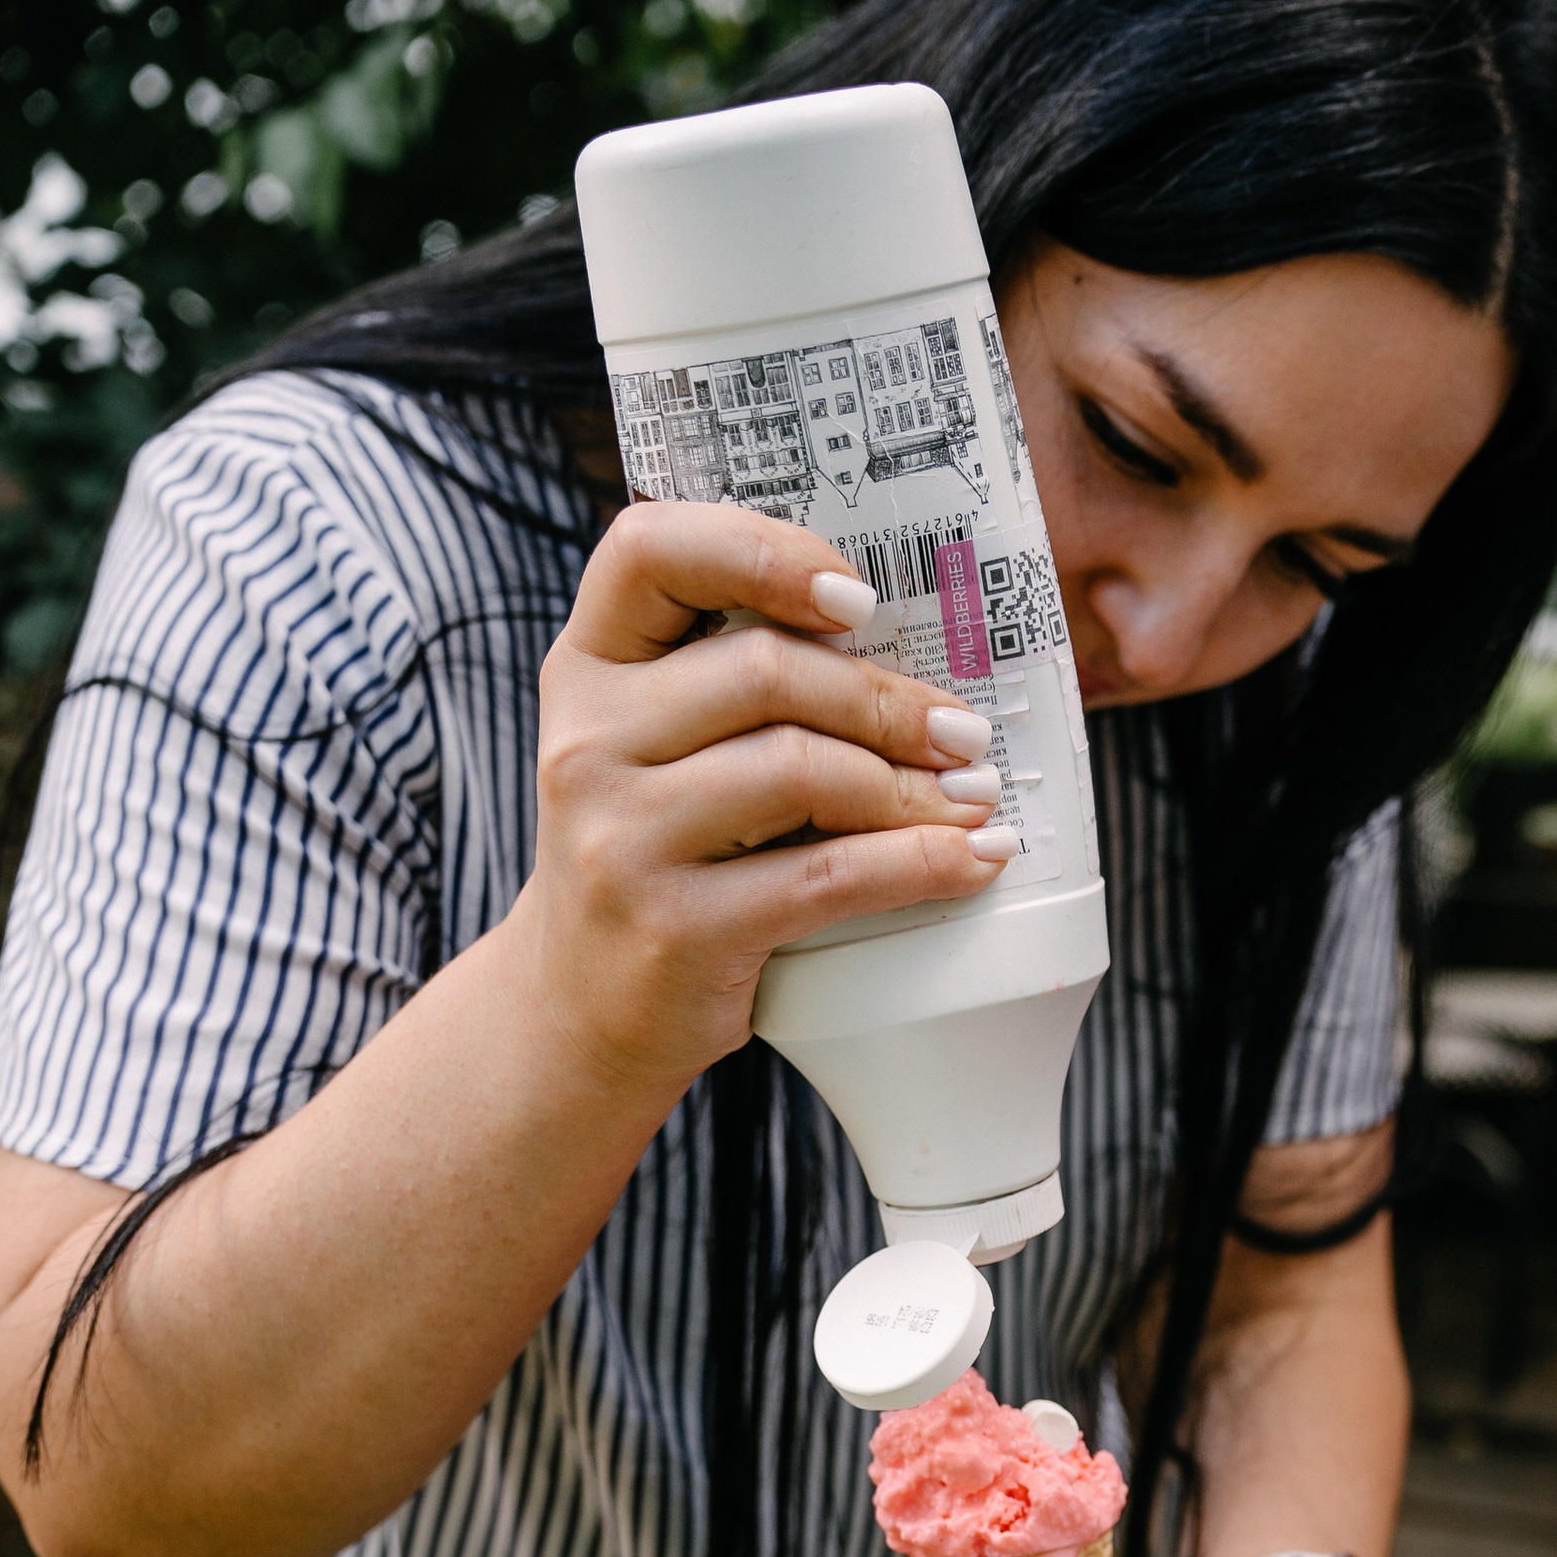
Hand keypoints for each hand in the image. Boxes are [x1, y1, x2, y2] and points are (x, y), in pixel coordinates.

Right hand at [513, 501, 1018, 1103]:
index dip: (763, 552)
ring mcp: (621, 837)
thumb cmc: (658, 855)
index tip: (857, 600)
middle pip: (764, 672)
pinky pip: (826, 876)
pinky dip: (918, 863)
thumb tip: (912, 648)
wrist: (582, 1007)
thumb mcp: (656, 748)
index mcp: (588, 667)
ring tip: (974, 800)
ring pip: (802, 769)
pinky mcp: (675, 927)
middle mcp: (587, 741)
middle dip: (887, 699)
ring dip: (912, 786)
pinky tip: (971, 862)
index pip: (649, 549)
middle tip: (965, 733)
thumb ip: (732, 684)